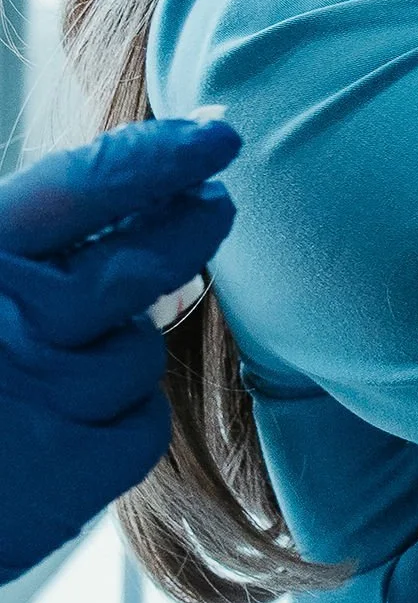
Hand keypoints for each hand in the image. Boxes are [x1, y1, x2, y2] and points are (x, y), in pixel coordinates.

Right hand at [0, 117, 238, 579]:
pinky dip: (121, 420)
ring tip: (65, 361)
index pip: (81, 187)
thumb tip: (115, 181)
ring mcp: (50, 396)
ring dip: (121, 347)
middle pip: (141, 262)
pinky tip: (73, 424)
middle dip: (189, 226)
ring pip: (139, 348)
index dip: (158, 155)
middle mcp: (13, 322)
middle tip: (214, 202)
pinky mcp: (74, 470)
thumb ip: (16, 243)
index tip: (214, 132)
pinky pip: (142, 424)